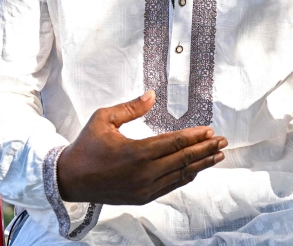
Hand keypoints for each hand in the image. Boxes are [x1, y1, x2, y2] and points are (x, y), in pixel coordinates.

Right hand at [56, 90, 226, 204]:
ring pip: (180, 175)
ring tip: (217, 155)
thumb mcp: (103, 119)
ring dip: (201, 164)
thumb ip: (130, 107)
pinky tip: (196, 169)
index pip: (174, 143)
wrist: (70, 179)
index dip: (194, 137)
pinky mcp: (143, 197)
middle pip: (183, 159)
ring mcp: (145, 188)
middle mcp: (144, 173)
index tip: (210, 131)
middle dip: (205, 149)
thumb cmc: (86, 146)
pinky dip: (186, 176)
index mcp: (136, 153)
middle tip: (223, 141)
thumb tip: (152, 95)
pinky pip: (171, 186)